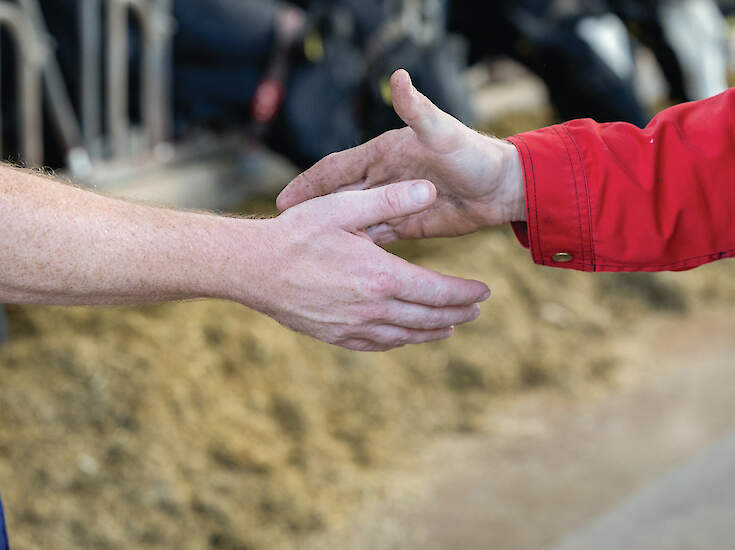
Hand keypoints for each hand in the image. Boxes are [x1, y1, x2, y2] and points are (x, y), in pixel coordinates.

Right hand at [235, 180, 489, 351]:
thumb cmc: (295, 233)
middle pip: (427, 317)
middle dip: (457, 314)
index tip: (484, 291)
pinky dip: (400, 341)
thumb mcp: (342, 208)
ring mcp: (353, 327)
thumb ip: (389, 199)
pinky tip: (406, 336)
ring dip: (433, 331)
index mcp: (380, 276)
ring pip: (406, 335)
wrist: (251, 268)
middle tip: (476, 311)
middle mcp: (372, 308)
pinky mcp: (336, 336)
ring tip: (451, 327)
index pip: (436, 291)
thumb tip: (430, 190)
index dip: (464, 293)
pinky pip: (378, 344)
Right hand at [276, 69, 525, 244]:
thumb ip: (417, 110)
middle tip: (282, 233)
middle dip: (311, 213)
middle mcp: (383, 179)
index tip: (283, 202)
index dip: (308, 183)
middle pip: (338, 199)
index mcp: (382, 155)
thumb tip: (398, 77)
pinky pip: (377, 240)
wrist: (503, 186)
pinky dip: (360, 250)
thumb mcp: (441, 132)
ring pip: (355, 223)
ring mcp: (394, 203)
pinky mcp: (409, 226)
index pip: (334, 169)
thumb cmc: (474, 155)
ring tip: (305, 258)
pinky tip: (344, 269)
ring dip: (332, 235)